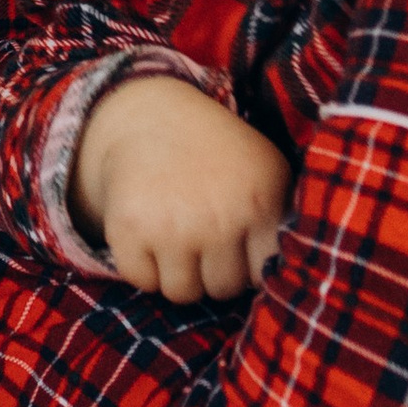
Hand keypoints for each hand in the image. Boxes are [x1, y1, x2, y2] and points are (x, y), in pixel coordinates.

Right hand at [69, 75, 292, 300]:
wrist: (149, 114)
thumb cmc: (213, 153)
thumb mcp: (263, 172)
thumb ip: (278, 222)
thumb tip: (277, 282)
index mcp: (260, 202)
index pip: (261, 275)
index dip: (246, 265)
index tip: (236, 244)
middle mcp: (220, 218)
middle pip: (222, 288)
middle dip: (211, 269)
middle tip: (199, 232)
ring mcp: (173, 226)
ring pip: (182, 292)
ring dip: (176, 271)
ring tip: (174, 232)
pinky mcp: (129, 229)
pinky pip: (142, 281)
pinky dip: (141, 265)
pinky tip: (147, 231)